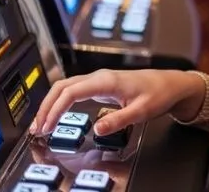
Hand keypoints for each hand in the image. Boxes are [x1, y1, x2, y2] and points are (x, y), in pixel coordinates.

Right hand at [30, 69, 204, 136]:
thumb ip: (119, 121)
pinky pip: (74, 90)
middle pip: (62, 87)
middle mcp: (100, 77)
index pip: (70, 92)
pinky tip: (58, 114)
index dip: (55, 109)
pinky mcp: (101, 85)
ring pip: (66, 87)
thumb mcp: (141, 111)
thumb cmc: (159, 93)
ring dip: (51, 103)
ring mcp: (99, 80)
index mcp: (106, 81)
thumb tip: (97, 130)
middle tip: (37, 128)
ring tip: (42, 123)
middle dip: (46, 107)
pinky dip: (61, 101)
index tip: (47, 126)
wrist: (171, 83)